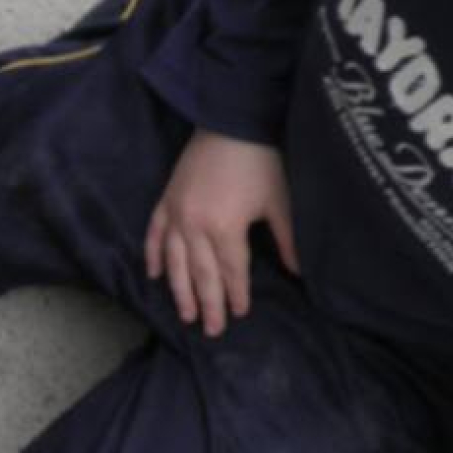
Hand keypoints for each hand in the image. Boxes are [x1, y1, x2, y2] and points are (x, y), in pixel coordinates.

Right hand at [146, 130, 300, 337]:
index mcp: (225, 227)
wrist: (230, 122)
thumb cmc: (260, 161)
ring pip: (173, 261)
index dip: (235, 294)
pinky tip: (154, 274)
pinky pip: (155, 234)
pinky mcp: (165, 200)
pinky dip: (153, 255)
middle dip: (207, 303)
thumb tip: (299, 273)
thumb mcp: (279, 201)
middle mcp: (194, 226)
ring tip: (184, 313)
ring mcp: (175, 214)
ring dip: (179, 289)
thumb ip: (286, 239)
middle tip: (210, 330)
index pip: (231, 270)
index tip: (239, 314)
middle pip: (201, 273)